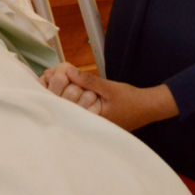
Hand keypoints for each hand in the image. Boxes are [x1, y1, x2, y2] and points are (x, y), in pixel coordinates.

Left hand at [39, 62, 178, 131]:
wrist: (148, 107)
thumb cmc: (131, 100)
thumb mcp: (108, 88)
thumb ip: (88, 81)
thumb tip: (67, 70)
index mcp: (91, 121)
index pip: (66, 108)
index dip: (54, 92)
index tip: (46, 76)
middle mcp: (88, 124)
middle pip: (64, 108)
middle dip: (54, 91)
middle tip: (46, 74)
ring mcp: (90, 122)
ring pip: (70, 106)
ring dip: (61, 92)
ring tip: (52, 76)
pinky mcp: (93, 117)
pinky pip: (78, 106)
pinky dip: (71, 96)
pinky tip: (67, 83)